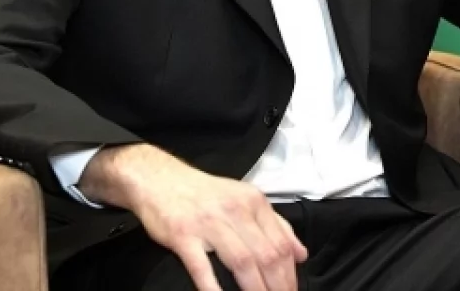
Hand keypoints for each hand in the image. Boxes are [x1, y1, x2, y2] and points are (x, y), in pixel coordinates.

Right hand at [80, 144, 306, 290]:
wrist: (159, 178)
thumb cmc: (204, 194)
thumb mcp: (244, 199)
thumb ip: (275, 224)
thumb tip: (300, 254)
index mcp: (253, 202)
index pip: (281, 243)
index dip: (290, 273)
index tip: (291, 290)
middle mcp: (235, 210)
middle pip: (267, 255)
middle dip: (278, 286)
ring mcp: (209, 223)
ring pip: (243, 261)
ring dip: (256, 290)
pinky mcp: (183, 235)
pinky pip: (203, 267)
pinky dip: (214, 288)